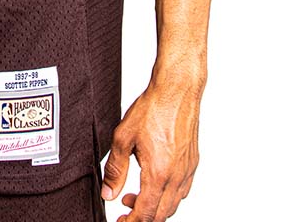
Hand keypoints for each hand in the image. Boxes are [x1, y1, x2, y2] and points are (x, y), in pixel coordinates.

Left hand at [100, 78, 201, 220]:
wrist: (176, 91)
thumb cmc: (153, 109)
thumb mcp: (123, 138)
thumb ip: (116, 169)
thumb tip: (108, 193)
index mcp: (158, 174)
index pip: (146, 214)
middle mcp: (176, 177)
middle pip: (161, 215)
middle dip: (141, 218)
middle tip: (124, 212)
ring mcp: (187, 171)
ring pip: (173, 205)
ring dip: (154, 208)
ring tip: (134, 196)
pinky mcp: (192, 163)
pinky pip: (182, 191)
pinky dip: (167, 196)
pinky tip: (155, 184)